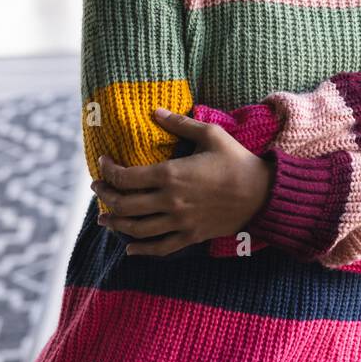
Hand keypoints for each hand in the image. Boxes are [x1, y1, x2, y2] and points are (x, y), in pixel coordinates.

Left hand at [91, 109, 275, 256]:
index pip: (126, 177)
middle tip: (99, 189)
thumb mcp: (211, 134)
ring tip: (104, 218)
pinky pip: (159, 248)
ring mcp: (179, 222)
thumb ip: (180, 123)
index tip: (102, 163)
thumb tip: (155, 111)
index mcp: (171, 174)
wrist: (262, 193)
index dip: (108, 170)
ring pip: (136, 229)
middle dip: (106, 196)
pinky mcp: (190, 236)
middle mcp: (170, 201)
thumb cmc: (237, 160)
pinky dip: (141, 250)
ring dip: (115, 224)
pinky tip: (130, 248)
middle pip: (125, 205)